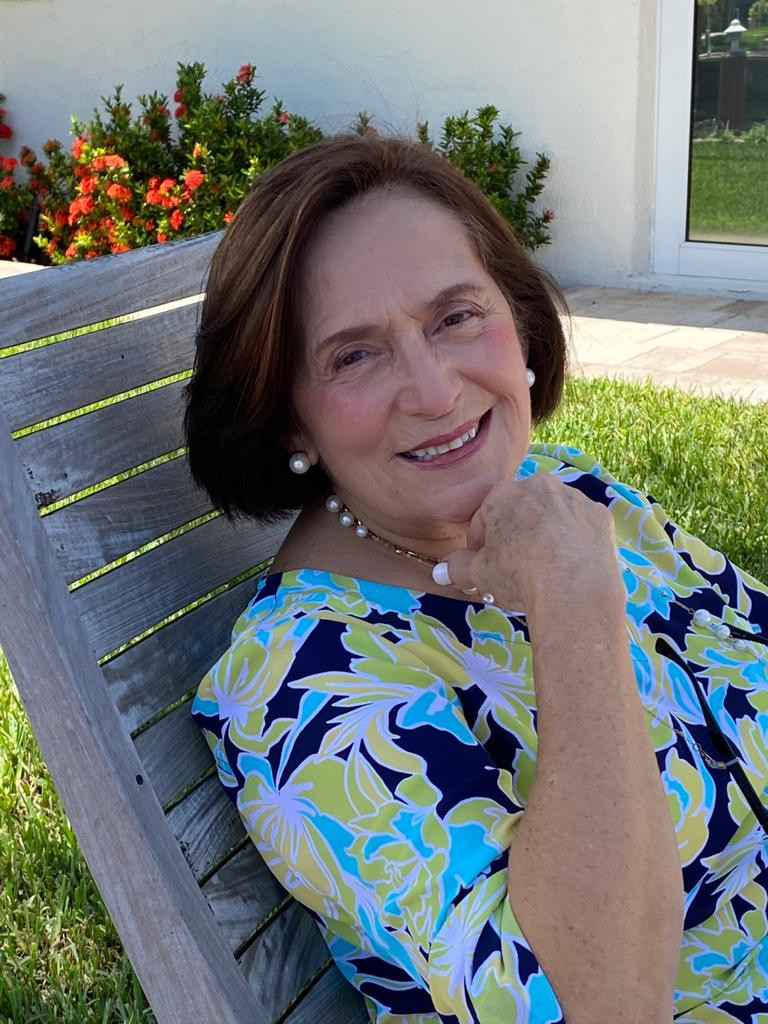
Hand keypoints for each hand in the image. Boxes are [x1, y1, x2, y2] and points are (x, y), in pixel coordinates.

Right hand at [438, 475, 625, 615]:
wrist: (573, 584)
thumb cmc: (517, 573)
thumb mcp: (480, 573)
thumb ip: (458, 568)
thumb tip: (438, 572)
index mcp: (504, 494)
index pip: (484, 517)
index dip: (480, 544)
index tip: (482, 565)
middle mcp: (539, 485)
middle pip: (520, 512)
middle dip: (515, 534)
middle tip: (514, 567)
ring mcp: (573, 497)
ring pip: (553, 515)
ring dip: (547, 534)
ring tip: (545, 567)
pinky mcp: (600, 514)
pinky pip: (581, 526)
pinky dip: (575, 541)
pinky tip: (571, 565)